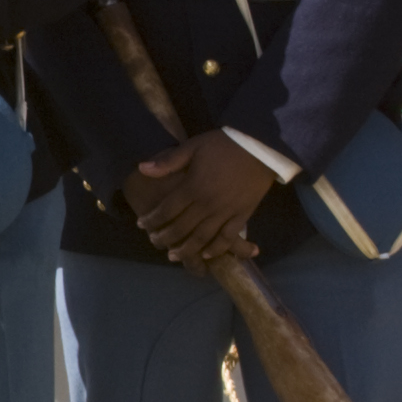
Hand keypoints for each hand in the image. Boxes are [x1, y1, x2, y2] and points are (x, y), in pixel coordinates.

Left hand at [124, 129, 277, 267]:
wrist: (259, 146)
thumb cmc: (223, 145)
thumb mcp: (193, 147)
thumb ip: (168, 161)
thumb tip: (141, 168)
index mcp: (192, 187)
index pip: (167, 210)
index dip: (152, 220)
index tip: (142, 225)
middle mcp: (207, 204)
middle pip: (181, 228)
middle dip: (164, 238)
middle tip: (154, 242)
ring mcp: (225, 212)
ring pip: (202, 238)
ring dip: (186, 249)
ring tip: (173, 256)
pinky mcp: (242, 215)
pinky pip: (228, 238)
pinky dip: (216, 249)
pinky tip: (206, 254)